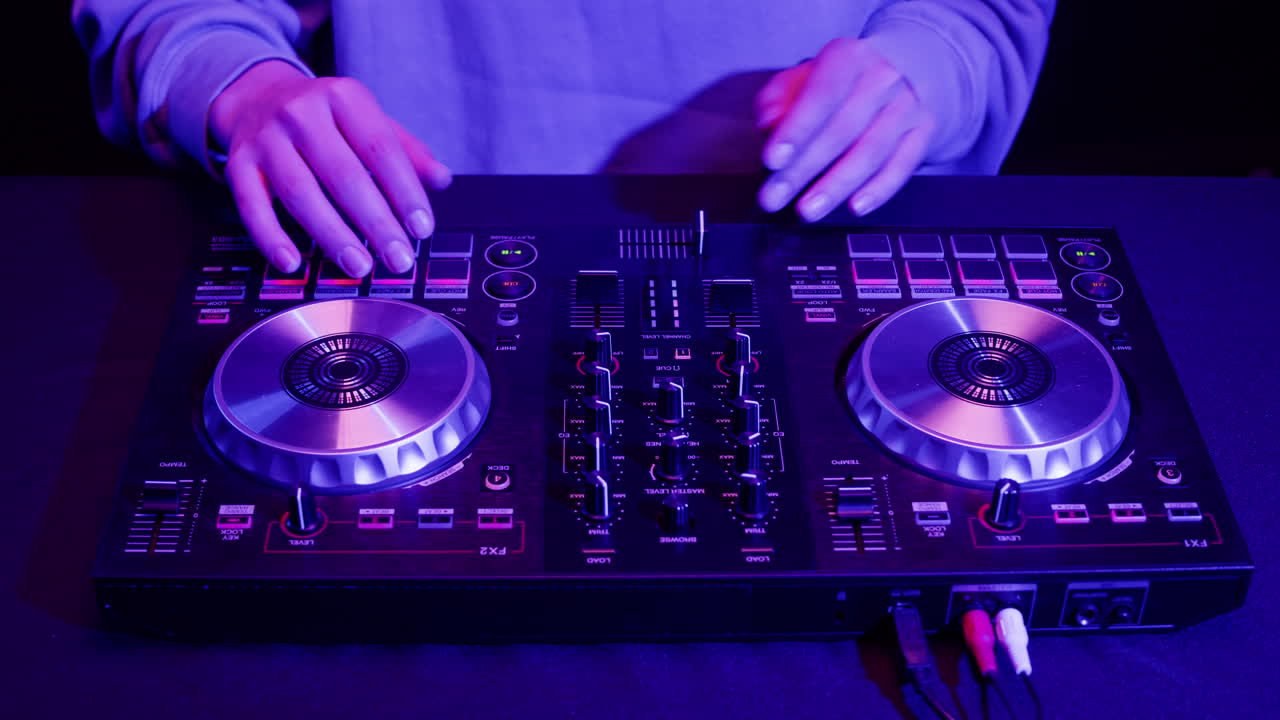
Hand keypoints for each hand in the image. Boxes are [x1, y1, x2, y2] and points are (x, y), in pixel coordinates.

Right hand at [210, 61, 451, 275]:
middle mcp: (302, 112)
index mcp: (344, 97)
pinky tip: (292, 263)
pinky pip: (252, 205)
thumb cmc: (326, 118)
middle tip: (399, 259)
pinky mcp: (238, 163)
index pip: (381, 149)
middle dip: (376, 223)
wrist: (257, 96)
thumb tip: (442, 179)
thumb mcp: (368, 120)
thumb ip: (407, 151)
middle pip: (345, 176)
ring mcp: (266, 138)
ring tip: (360, 266)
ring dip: (333, 235)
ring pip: (301, 193)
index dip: (404, 193)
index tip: (422, 229)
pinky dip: (271, 237)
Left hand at [755, 37, 936, 220]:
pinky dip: (879, 189)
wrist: (907, 66)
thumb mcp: (805, 75)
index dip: (796, 129)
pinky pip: (902, 164)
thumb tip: (769, 125)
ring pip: (871, 151)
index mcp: (848, 58)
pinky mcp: (924, 131)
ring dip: (836, 185)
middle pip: (841, 130)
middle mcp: (882, 79)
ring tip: (808, 210)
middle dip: (803, 169)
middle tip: (774, 197)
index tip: (772, 160)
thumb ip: (778, 96)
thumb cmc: (843, 79)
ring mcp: (907, 106)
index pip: (821, 95)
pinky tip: (855, 206)